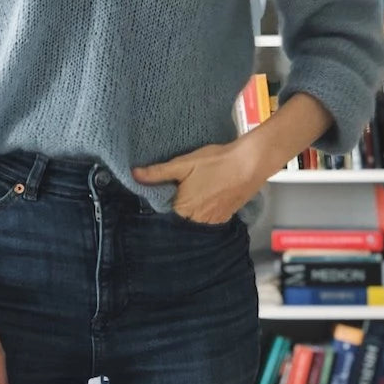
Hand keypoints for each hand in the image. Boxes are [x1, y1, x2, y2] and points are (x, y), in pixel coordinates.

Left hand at [130, 137, 268, 224]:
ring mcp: (214, 221)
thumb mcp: (183, 164)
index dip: (162, 200)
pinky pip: (209, 218)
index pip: (164, 212)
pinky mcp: (226, 217)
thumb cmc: (215, 162)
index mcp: (183, 210)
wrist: (250, 163)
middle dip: (177, 204)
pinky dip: (205, 208)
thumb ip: (158, 173)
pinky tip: (207, 193)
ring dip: (192, 207)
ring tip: (195, 189)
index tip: (162, 190)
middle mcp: (198, 221)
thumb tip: (134, 175)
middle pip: (180, 216)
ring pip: (195, 218)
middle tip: (179, 186)